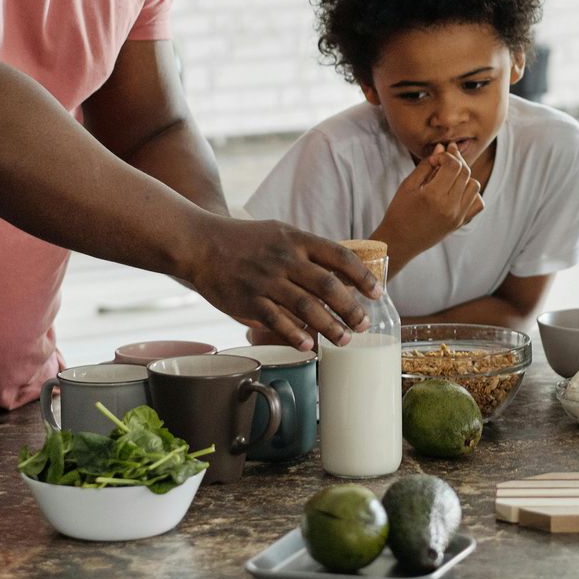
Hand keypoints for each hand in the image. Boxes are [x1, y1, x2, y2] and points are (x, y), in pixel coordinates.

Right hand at [187, 217, 378, 351]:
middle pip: (328, 286)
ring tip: (345, 340)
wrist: (201, 244)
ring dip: (330, 326)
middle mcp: (285, 259)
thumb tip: (341, 273)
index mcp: (297, 240)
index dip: (363, 276)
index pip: (339, 256)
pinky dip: (295, 334)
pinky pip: (277, 320)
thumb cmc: (245, 240)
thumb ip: (309, 251)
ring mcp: (267, 281)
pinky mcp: (248, 300)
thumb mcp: (281, 233)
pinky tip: (309, 346)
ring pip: (307, 307)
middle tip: (364, 325)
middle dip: (351, 308)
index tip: (377, 293)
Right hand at [377, 144, 483, 260]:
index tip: (435, 158)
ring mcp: (458, 216)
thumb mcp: (408, 185)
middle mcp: (450, 207)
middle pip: (466, 173)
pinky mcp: (460, 223)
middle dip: (456, 160)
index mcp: (433, 196)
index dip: (446, 156)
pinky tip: (457, 190)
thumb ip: (427, 165)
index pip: (453, 165)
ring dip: (464, 176)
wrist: (399, 242)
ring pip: (474, 185)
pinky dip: (471, 193)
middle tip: (444, 158)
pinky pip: (478, 203)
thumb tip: (442, 147)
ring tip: (449, 175)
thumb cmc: (399, 212)